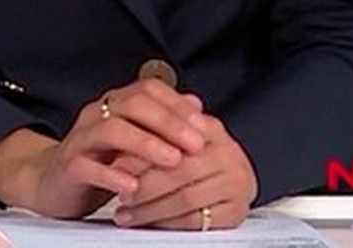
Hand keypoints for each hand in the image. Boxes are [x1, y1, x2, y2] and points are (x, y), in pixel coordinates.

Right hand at [0, 80, 207, 218]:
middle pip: (131, 105)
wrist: (52, 183)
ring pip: (110, 130)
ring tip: (173, 160)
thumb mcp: (133, 140)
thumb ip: (161, 122)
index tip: (205, 126)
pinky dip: (112, 175)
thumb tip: (195, 103)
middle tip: (196, 144)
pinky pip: (87, 165)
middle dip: (168, 122)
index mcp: (114, 105)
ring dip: (146, 144)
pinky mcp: (68, 166)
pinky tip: (134, 186)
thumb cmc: (100, 162)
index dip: (177, 105)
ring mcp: (80, 139)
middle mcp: (96, 115)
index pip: (148, 90)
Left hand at [114, 112, 257, 230]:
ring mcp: (237, 184)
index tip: (115, 166)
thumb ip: (152, 136)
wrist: (229, 180)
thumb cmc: (193, 159)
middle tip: (121, 194)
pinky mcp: (236, 211)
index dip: (141, 155)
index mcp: (211, 129)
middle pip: (178, 171)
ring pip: (184, 199)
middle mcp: (228, 154)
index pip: (172, 141)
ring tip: (125, 212)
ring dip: (149, 208)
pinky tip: (147, 222)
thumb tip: (118, 140)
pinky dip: (166, 223)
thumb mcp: (175, 139)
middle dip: (143, 185)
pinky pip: (195, 220)